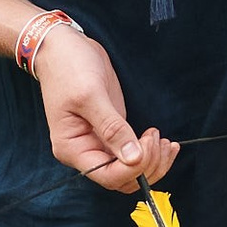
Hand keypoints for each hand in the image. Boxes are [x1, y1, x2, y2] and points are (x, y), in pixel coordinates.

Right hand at [35, 26, 178, 193]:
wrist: (61, 48)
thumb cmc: (68, 67)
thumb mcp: (90, 95)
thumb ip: (112, 128)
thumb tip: (133, 158)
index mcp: (72, 148)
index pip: (108, 176)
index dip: (133, 168)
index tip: (148, 143)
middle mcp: (85, 151)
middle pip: (122, 179)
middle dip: (147, 166)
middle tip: (158, 139)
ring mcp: (99, 142)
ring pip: (130, 170)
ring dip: (152, 162)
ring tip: (164, 141)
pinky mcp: (111, 131)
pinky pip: (132, 153)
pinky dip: (149, 152)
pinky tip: (161, 141)